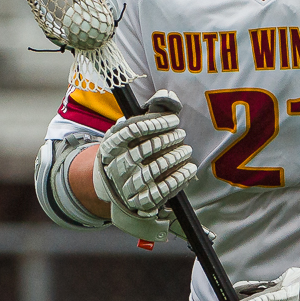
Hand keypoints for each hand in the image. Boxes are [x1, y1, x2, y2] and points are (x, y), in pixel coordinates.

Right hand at [92, 90, 196, 241]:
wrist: (117, 189)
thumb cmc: (129, 152)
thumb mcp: (131, 132)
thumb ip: (149, 113)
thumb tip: (170, 98)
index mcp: (111, 145)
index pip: (132, 130)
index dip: (156, 123)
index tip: (174, 120)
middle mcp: (116, 166)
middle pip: (145, 149)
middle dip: (168, 140)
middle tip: (181, 134)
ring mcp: (127, 186)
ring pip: (154, 169)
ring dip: (175, 158)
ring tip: (186, 150)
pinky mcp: (140, 202)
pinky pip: (162, 190)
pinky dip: (179, 179)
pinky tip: (189, 170)